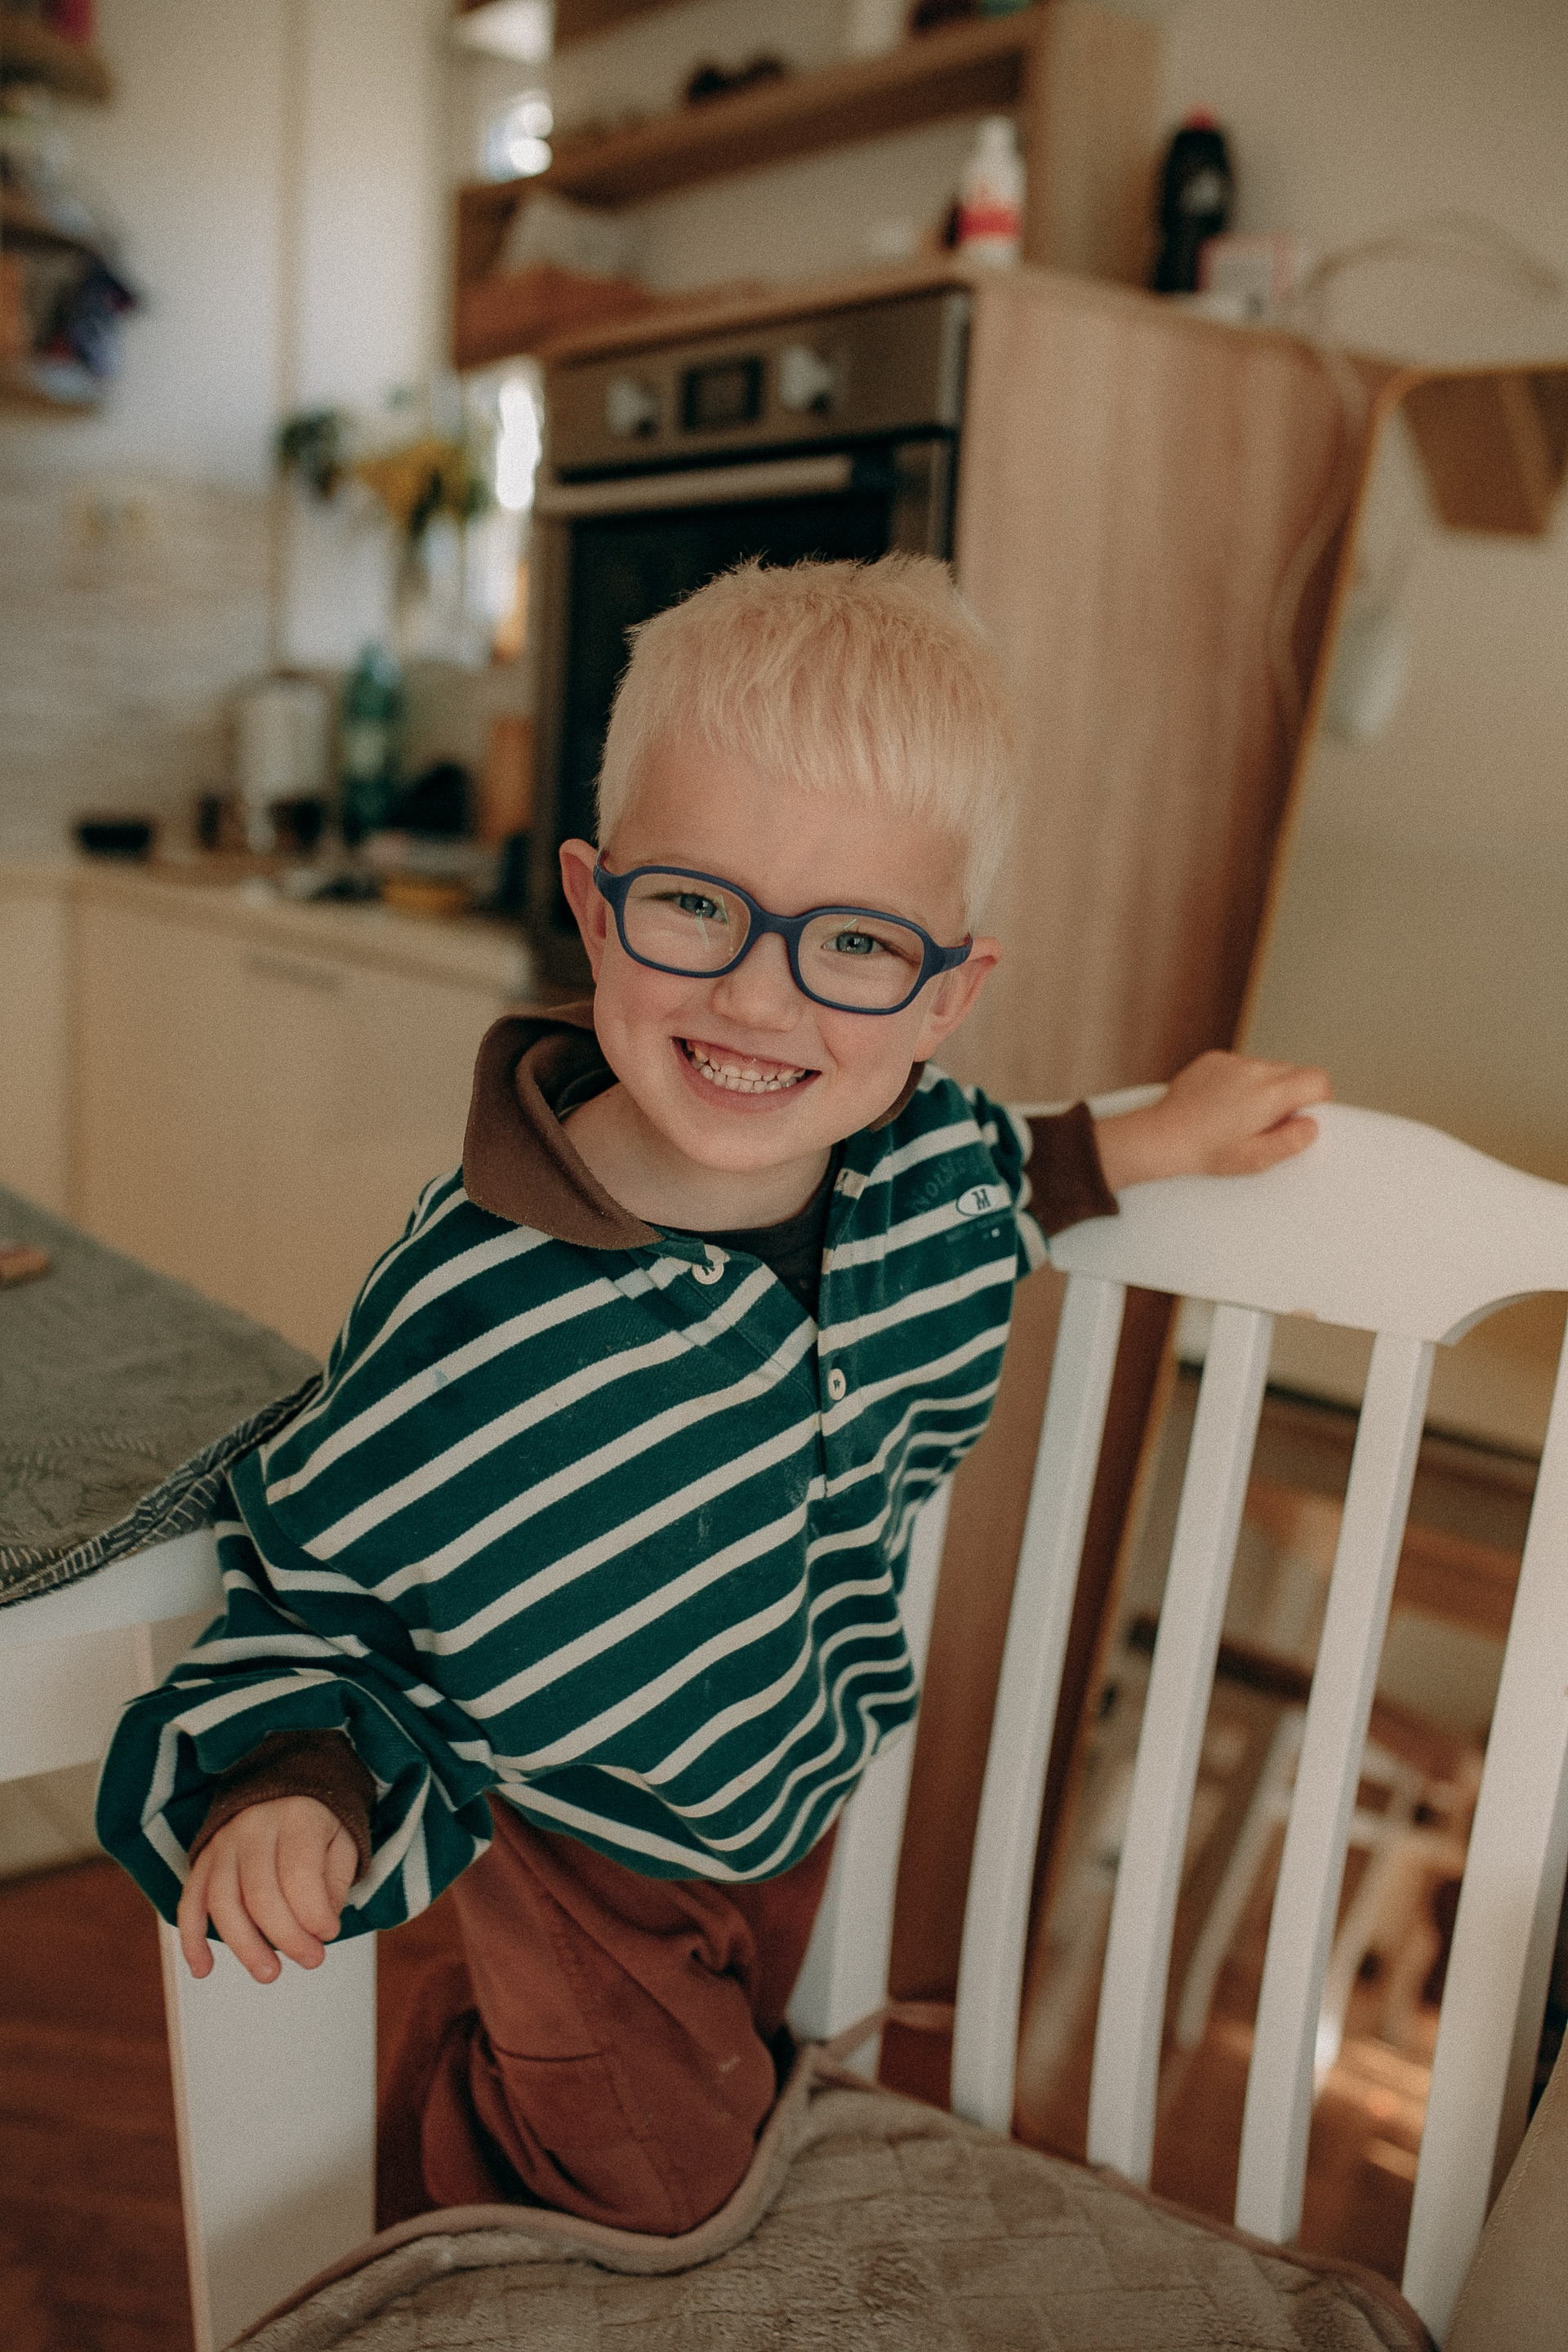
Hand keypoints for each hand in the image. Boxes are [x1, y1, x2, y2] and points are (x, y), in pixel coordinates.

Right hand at [177, 1796, 357, 1983]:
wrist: (285, 1783)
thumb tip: (319, 1929)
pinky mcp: (202, 1860)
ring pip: (223, 1903)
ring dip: (244, 1946)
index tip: (329, 1934)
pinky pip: (190, 1902)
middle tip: (311, 1960)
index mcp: (295, 1818)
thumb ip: (335, 1883)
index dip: (314, 1914)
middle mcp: (252, 1828)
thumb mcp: (343, 1841)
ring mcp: (222, 1844)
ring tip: (269, 1973)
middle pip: (260, 1894)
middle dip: (286, 1937)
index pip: (299, 1875)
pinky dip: (191, 1940)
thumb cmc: (318, 1823)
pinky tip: (203, 1969)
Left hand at [1095, 1051, 1330, 1190]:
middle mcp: (1254, 1070)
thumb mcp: (1254, 1159)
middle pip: (1293, 1072)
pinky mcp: (1213, 1059)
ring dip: (1264, 1088)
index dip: (1318, 1099)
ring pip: (1266, 1069)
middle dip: (1290, 1095)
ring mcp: (1232, 1061)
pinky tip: (1220, 1105)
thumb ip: (1290, 1141)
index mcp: (1270, 1094)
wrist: (1161, 1137)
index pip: (1317, 1079)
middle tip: (1269, 1123)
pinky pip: (1240, 1066)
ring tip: (1240, 1116)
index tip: (1304, 1117)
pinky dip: (1239, 1081)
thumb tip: (1312, 1125)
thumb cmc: (1206, 1152)